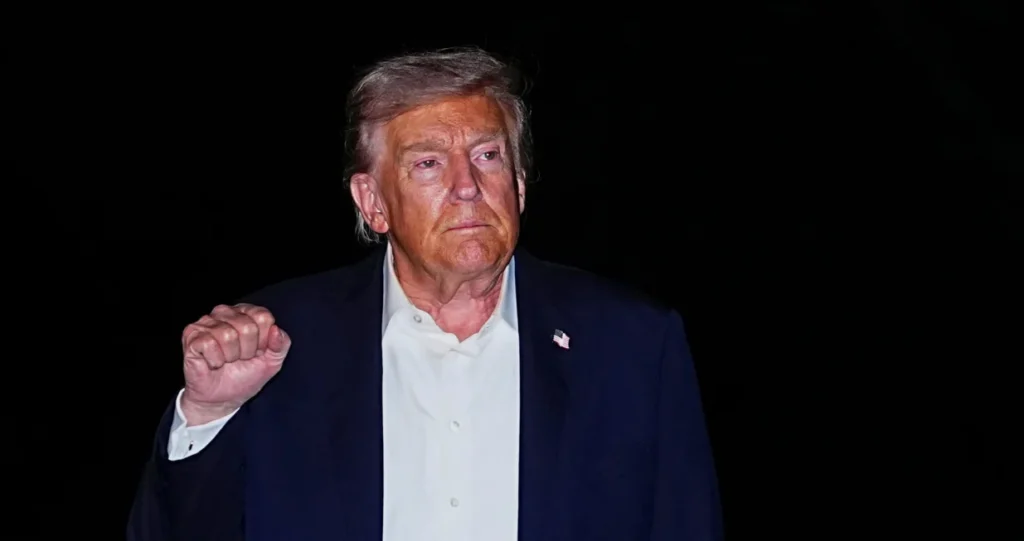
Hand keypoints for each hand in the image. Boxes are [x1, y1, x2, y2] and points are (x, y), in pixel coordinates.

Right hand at [180, 303, 289, 424]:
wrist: (222, 399)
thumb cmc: (245, 376)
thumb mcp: (272, 362)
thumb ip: (281, 344)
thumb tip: (276, 330)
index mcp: (246, 313)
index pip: (263, 317)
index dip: (263, 340)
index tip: (256, 352)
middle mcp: (224, 313)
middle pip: (247, 326)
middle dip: (247, 350)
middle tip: (239, 359)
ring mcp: (205, 323)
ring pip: (227, 334)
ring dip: (230, 356)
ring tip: (226, 361)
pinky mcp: (191, 337)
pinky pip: (209, 344)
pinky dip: (215, 360)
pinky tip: (213, 363)